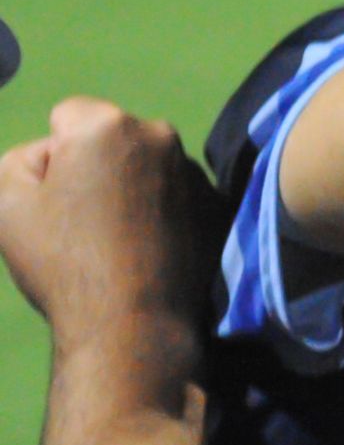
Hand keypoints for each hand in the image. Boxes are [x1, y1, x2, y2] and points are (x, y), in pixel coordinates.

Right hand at [0, 99, 212, 353]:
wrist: (134, 327)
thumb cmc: (63, 263)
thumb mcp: (6, 202)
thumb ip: (19, 160)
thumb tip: (52, 154)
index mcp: (107, 125)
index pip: (66, 117)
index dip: (50, 158)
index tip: (56, 199)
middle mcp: (161, 137)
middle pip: (110, 140)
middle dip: (94, 168)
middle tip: (85, 222)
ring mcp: (197, 173)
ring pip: (146, 168)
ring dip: (130, 189)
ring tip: (117, 241)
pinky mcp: (220, 208)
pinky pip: (177, 196)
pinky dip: (162, 212)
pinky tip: (148, 250)